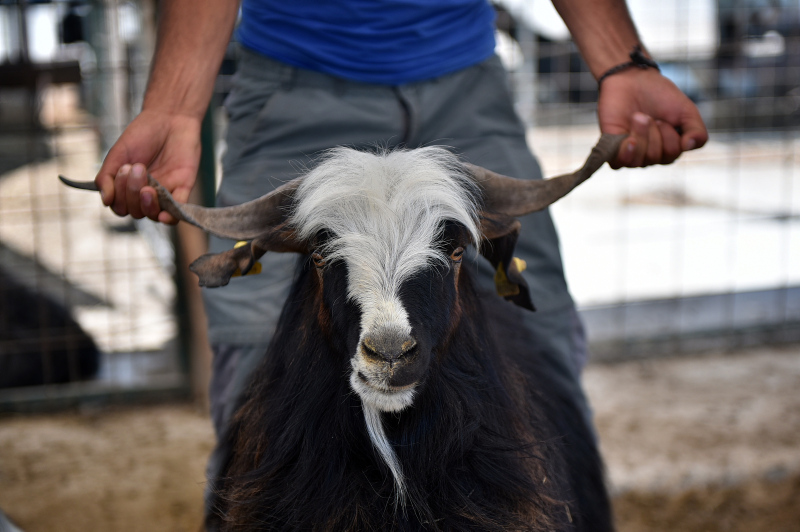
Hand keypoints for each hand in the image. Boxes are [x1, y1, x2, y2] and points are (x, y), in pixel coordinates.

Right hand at [94, 109, 202, 223]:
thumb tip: (105, 201)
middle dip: (131, 193)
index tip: (123, 170)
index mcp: (129, 187)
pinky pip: (178, 211)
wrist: (170, 117)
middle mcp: (146, 193)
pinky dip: (171, 217)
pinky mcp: (183, 188)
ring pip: (154, 215)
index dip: (118, 195)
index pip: (120, 206)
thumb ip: (107, 177)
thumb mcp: (118, 154)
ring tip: (147, 188)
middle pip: (135, 212)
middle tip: (137, 168)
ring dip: (147, 206)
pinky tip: (164, 215)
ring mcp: (165, 193)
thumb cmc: (143, 135)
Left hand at [598, 67, 707, 168]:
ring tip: (639, 116)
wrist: (633, 79)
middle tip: (651, 116)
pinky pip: (619, 163)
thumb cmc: (660, 95)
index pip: (672, 155)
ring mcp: (630, 152)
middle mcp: (649, 154)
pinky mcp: (611, 148)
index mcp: (667, 148)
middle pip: (656, 158)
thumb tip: (689, 146)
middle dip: (656, 133)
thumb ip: (697, 131)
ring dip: (642, 136)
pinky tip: (629, 139)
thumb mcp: (687, 111)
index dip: (670, 137)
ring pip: (639, 160)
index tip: (664, 118)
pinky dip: (626, 152)